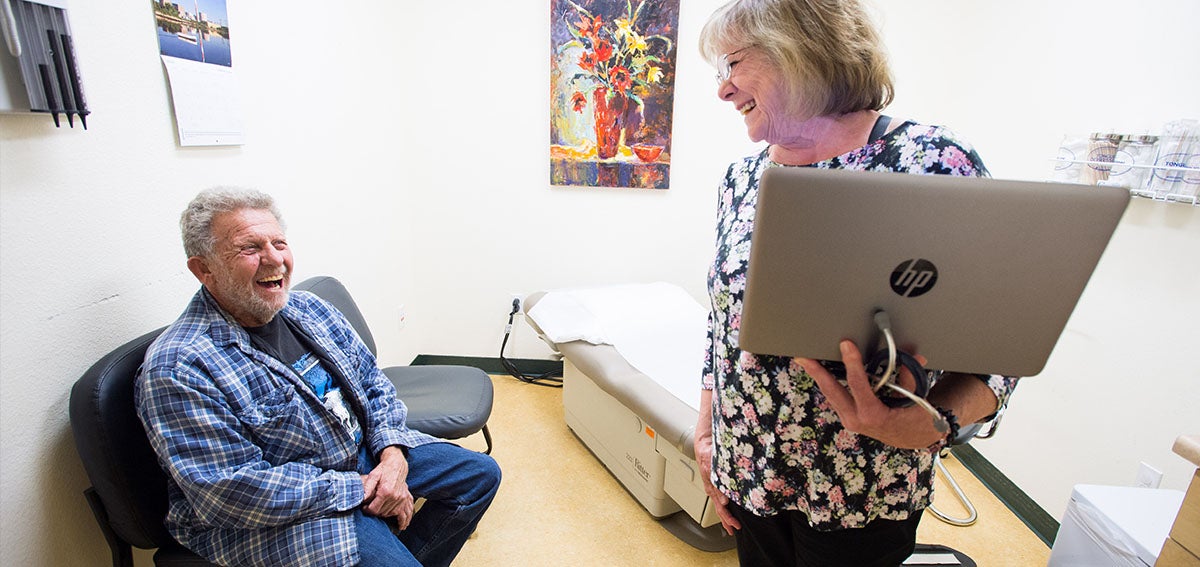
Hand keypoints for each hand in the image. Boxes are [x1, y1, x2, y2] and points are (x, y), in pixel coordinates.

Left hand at [360, 446, 414, 528]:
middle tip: (370, 509)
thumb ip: (367, 488)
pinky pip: (406, 512)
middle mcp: (395, 496)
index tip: (364, 508)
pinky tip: (402, 526)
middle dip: (375, 513)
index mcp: (385, 492)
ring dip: (385, 515)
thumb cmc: (383, 470)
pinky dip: (404, 520)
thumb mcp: (372, 476)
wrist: (396, 464)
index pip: (374, 509)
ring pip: (391, 514)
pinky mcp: (406, 498)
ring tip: (380, 514)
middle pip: (382, 513)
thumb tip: (362, 499)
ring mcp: (401, 498)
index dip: (367, 510)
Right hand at [694, 426, 740, 534]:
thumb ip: (718, 485)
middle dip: (727, 521)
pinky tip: (727, 508)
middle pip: (719, 510)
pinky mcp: (715, 483)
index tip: (735, 525)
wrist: (704, 445)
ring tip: (730, 524)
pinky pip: (718, 498)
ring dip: (724, 516)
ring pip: (719, 506)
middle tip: (734, 529)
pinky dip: (723, 507)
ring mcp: (713, 487)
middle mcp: (712, 489)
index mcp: (712, 488)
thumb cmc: (708, 455)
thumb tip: (723, 501)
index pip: (720, 509)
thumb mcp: (712, 469)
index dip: (728, 519)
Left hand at [799, 340, 937, 448]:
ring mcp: (851, 420)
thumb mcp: (916, 397)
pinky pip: (835, 398)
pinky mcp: (849, 417)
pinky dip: (828, 383)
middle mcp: (857, 419)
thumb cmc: (916, 420)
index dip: (851, 362)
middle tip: (803, 356)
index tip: (846, 345)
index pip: (857, 384)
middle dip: (816, 372)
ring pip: (830, 395)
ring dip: (818, 377)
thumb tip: (910, 354)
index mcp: (874, 415)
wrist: (914, 439)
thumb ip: (909, 375)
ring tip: (806, 360)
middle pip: (832, 391)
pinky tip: (820, 371)